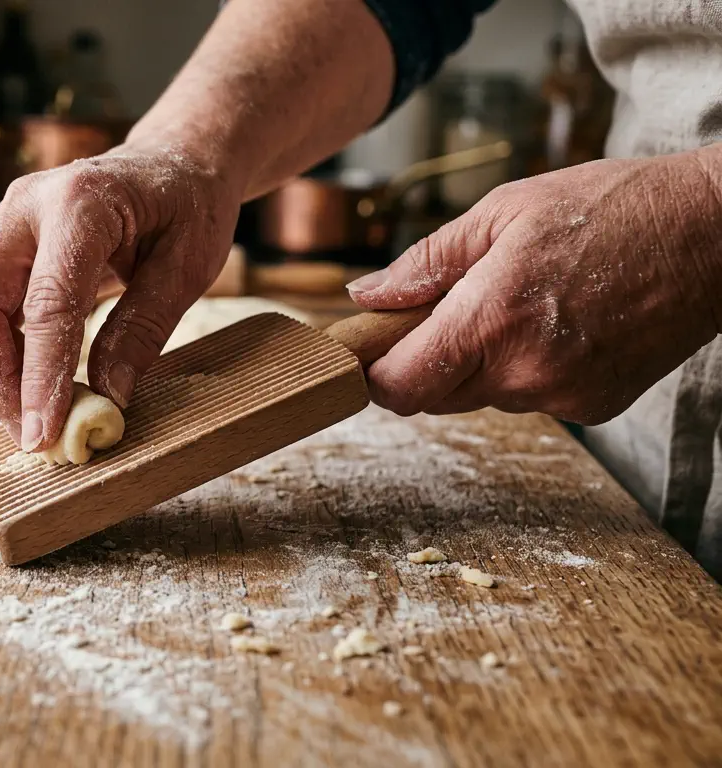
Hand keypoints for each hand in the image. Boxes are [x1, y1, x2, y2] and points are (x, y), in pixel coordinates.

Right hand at [0, 147, 239, 449]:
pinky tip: (24, 380)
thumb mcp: (188, 267)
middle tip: (30, 432)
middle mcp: (23, 207)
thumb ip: (143, 328)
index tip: (43, 433)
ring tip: (30, 412)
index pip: (44, 303)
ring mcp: (1, 224)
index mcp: (80, 202)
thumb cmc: (187, 205)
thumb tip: (106, 398)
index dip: (39, 376)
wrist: (171, 159)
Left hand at [349, 149, 721, 423]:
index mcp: (492, 320)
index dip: (375, 372)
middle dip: (424, 360)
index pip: (400, 387)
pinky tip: (557, 321)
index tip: (372, 347)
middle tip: (446, 307)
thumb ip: (426, 262)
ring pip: (482, 396)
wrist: (716, 234)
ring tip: (518, 301)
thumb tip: (368, 295)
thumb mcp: (503, 212)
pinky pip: (530, 396)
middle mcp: (525, 372)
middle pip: (433, 397)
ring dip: (479, 361)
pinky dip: (526, 367)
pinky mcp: (594, 406)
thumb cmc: (612, 207)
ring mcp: (562, 396)